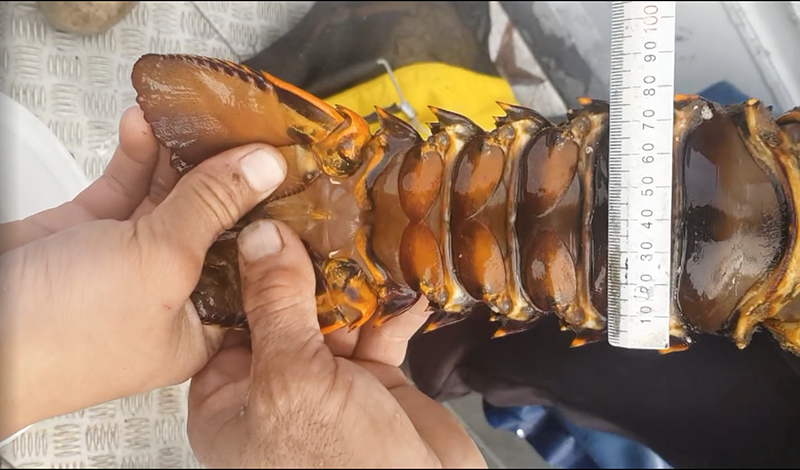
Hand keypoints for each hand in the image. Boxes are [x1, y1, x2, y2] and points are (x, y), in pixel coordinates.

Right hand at [0, 106, 287, 439]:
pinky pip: (126, 188)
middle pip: (216, 224)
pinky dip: (136, 157)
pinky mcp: (91, 235)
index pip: (255, 263)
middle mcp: (171, 294)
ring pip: (171, 199)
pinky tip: (144, 127)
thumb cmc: (57, 336)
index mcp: (202, 324)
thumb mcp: (158, 263)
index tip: (290, 170)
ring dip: (178, 157)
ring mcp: (129, 263)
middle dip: (227, 174)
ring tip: (192, 117)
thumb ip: (212, 209)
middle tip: (242, 129)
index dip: (274, 216)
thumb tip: (264, 167)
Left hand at [186, 219, 487, 467]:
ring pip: (333, 317)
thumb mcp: (295, 379)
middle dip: (309, 269)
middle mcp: (273, 389)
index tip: (266, 215)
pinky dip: (392, 312)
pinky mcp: (370, 384)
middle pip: (283, 310)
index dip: (247, 266)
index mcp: (229, 399)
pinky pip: (376, 334)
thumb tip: (261, 238)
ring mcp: (324, 386)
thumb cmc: (339, 466)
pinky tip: (406, 286)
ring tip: (368, 240)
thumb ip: (277, 306)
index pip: (228, 316)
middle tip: (324, 216)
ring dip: (355, 286)